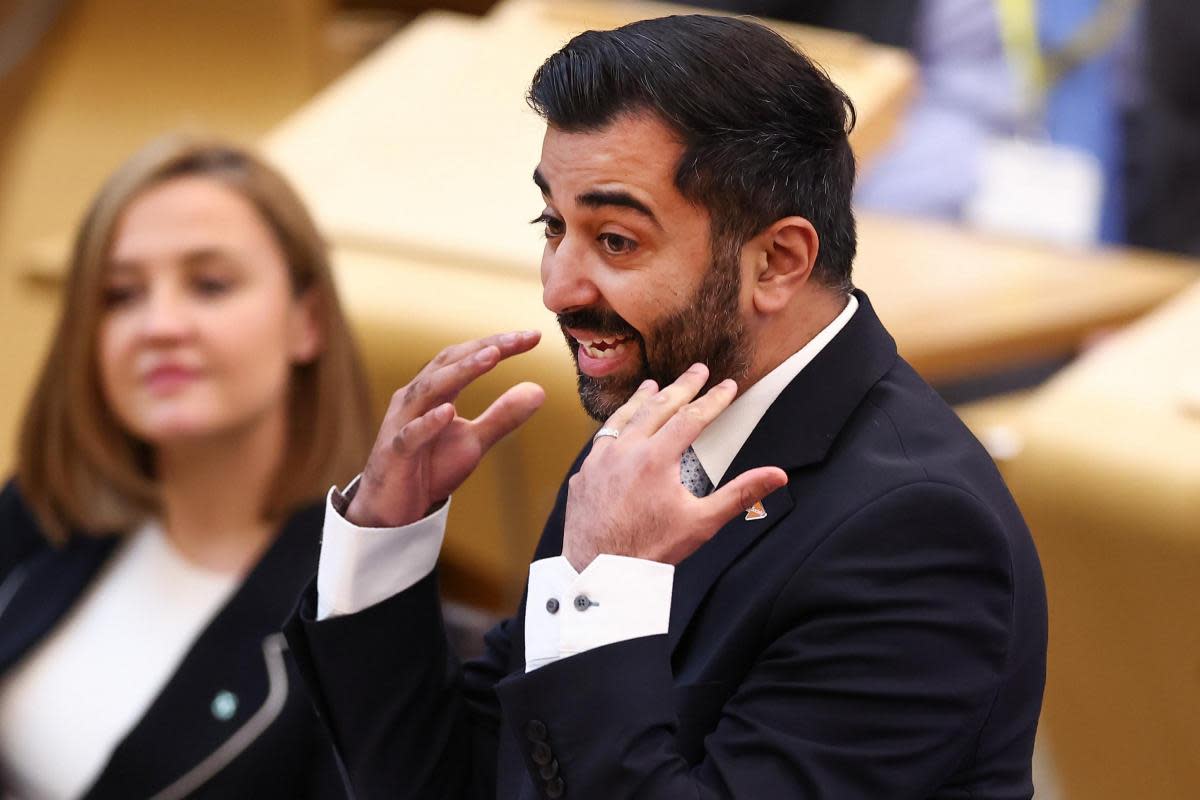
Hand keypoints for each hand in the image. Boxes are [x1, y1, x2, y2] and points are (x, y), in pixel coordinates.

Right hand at [346, 330, 545, 527]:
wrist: (394, 510)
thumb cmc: (431, 467)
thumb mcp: (474, 441)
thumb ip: (503, 415)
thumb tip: (539, 390)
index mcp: (434, 391)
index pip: (465, 357)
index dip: (497, 344)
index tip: (533, 336)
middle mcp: (415, 398)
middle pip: (448, 363)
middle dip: (484, 348)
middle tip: (517, 339)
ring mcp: (401, 423)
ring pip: (428, 389)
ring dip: (459, 372)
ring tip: (490, 357)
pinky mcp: (395, 452)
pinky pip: (411, 434)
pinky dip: (428, 422)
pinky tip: (448, 412)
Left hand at [562, 363, 787, 571]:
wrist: (601, 572)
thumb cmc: (651, 550)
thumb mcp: (702, 522)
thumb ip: (741, 494)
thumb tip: (777, 475)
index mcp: (657, 458)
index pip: (691, 417)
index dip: (713, 399)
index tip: (728, 385)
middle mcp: (626, 450)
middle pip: (657, 407)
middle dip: (682, 386)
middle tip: (698, 371)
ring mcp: (599, 460)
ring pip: (623, 419)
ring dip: (642, 399)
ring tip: (654, 385)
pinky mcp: (583, 475)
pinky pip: (600, 442)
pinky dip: (615, 428)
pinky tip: (619, 428)